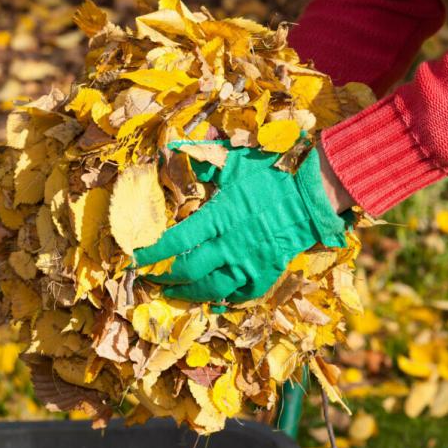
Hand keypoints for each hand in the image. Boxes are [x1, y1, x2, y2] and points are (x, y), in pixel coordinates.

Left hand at [133, 140, 349, 303]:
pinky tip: (211, 299)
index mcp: (219, 217)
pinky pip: (240, 296)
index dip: (154, 253)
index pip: (177, 241)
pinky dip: (223, 300)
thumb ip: (203, 158)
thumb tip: (174, 147)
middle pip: (189, 271)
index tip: (137, 257)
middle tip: (151, 279)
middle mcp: (230, 245)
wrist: (310, 198)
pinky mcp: (265, 274)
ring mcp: (248, 264)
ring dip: (188, 293)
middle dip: (165, 278)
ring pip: (210, 289)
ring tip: (173, 293)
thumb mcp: (235, 162)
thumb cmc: (271, 177)